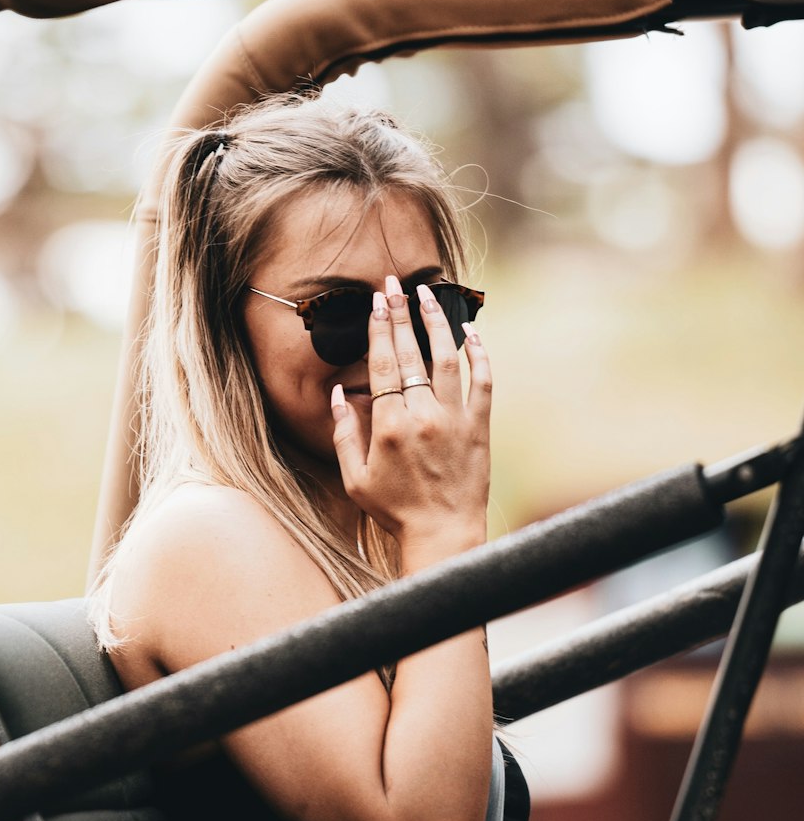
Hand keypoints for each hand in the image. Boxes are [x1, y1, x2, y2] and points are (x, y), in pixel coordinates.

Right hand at [330, 275, 490, 554]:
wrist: (444, 535)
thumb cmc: (394, 511)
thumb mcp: (355, 479)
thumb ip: (344, 434)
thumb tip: (339, 394)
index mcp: (389, 428)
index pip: (382, 366)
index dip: (378, 329)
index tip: (376, 302)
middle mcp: (423, 417)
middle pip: (410, 354)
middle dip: (400, 315)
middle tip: (394, 285)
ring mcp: (455, 420)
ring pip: (447, 359)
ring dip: (437, 323)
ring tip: (429, 295)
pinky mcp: (480, 428)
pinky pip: (483, 382)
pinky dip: (479, 355)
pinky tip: (471, 333)